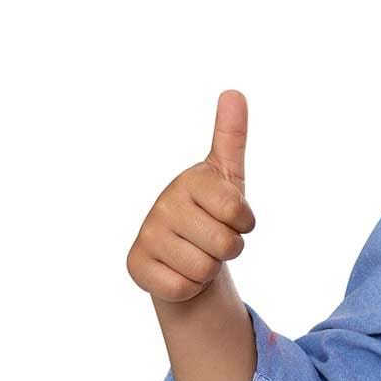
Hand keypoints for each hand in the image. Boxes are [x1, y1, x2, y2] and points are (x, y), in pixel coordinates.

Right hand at [127, 91, 255, 303]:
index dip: (243, 224)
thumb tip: (234, 92)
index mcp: (189, 181)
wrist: (181, 255)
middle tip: (212, 241)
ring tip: (195, 254)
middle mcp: (163, 205)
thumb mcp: (226, 178)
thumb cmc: (209, 214)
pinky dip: (189, 288)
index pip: (238, 211)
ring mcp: (147, 235)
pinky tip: (178, 271)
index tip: (232, 219)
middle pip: (226, 244)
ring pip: (206, 270)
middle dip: (228, 250)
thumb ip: (231, 138)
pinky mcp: (137, 266)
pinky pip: (183, 288)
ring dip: (209, 270)